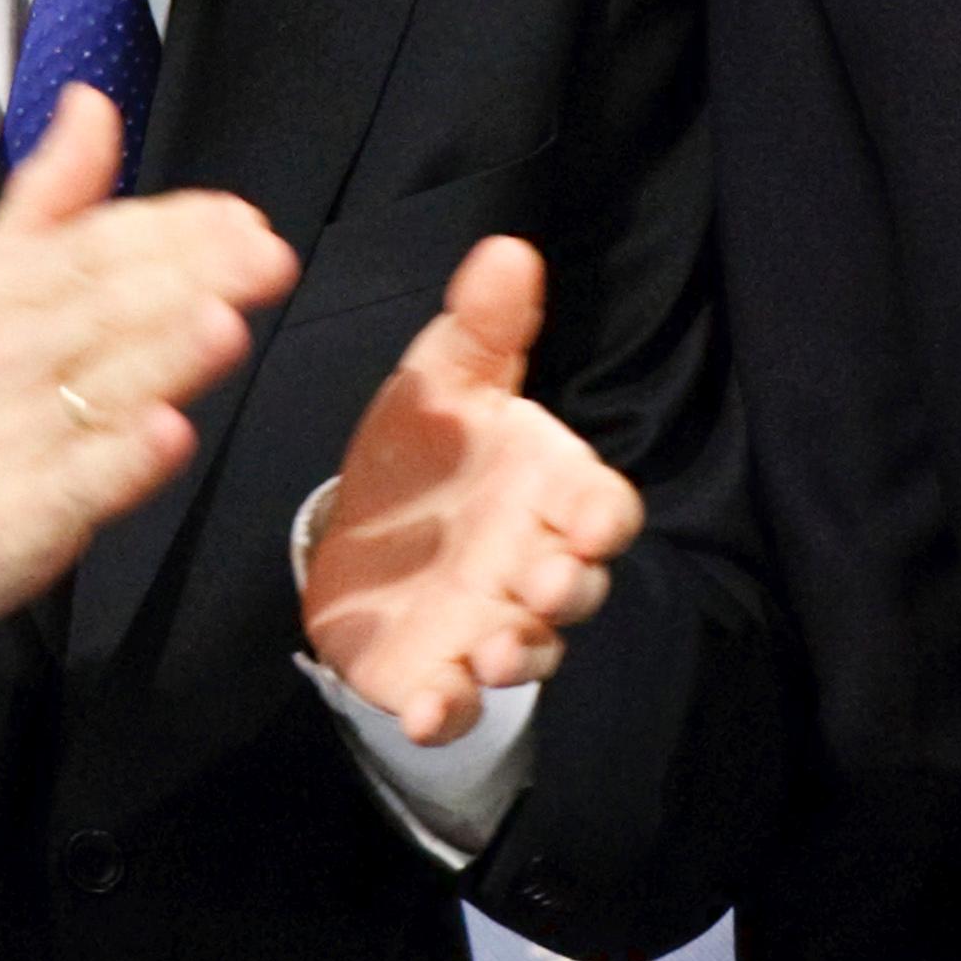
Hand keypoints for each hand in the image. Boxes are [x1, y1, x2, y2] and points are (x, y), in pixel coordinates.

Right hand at [0, 86, 296, 667]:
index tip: (238, 217)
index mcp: (1, 292)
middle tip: (262, 256)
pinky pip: (76, 484)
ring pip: (97, 386)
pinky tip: (166, 433)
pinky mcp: (18, 517)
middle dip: (190, 276)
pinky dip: (122, 459)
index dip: (169, 228)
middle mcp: (3, 357)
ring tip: (224, 321)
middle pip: (103, 305)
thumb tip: (92, 106)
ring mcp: (10, 439)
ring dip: (164, 353)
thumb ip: (53, 194)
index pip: (93, 245)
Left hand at [302, 236, 643, 744]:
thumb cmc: (424, 448)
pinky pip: (456, 706)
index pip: (605, 509)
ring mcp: (489, 625)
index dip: (604, 517)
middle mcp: (532, 564)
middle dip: (570, 591)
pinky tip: (428, 706)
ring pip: (529, 651)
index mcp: (547, 492)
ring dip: (519, 654)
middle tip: (540, 583)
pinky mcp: (435, 675)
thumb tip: (508, 248)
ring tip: (491, 647)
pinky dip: (449, 712)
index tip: (591, 519)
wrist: (355, 526)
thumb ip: (482, 325)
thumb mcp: (442, 377)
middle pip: (580, 587)